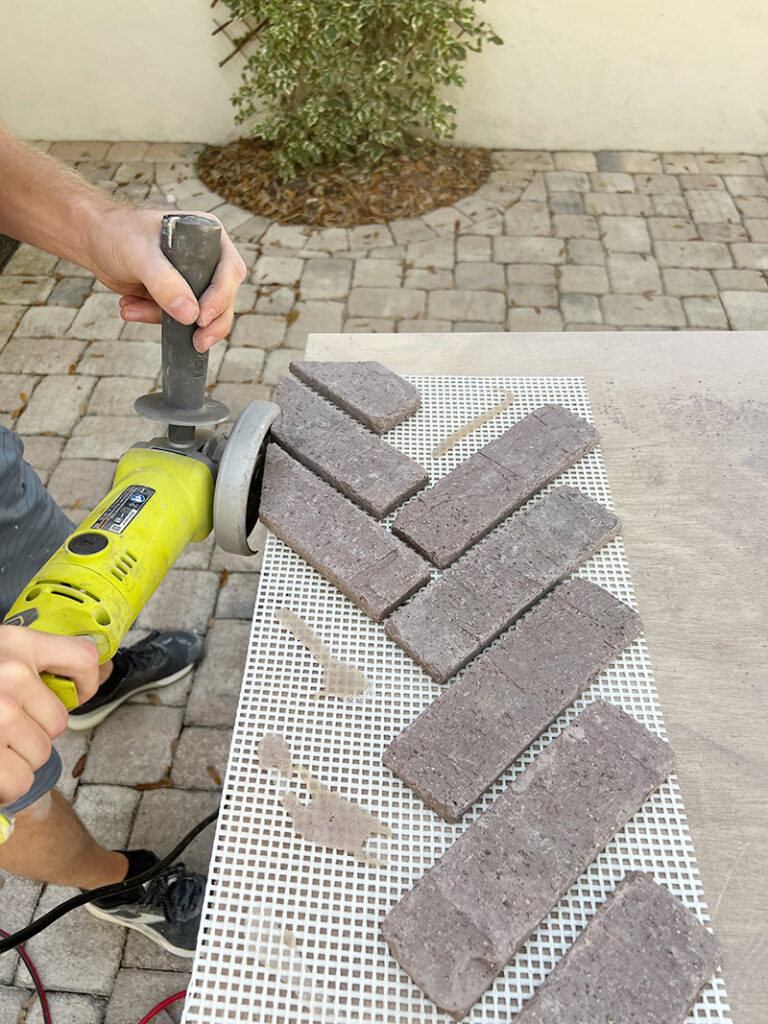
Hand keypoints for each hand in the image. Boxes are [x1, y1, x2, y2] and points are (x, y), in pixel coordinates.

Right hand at [0, 627, 98, 805]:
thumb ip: (27, 659)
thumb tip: (87, 672)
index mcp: (13, 643)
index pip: (84, 658)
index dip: (84, 684)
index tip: (72, 694)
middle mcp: (9, 675)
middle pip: (58, 721)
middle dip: (34, 732)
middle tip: (0, 729)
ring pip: (41, 755)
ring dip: (17, 759)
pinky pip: (19, 781)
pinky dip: (5, 785)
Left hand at [87, 207, 246, 352]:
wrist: (93, 240)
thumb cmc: (117, 233)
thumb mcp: (140, 255)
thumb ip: (165, 283)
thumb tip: (190, 315)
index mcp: (209, 236)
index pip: (230, 271)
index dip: (221, 297)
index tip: (202, 317)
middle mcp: (207, 258)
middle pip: (223, 298)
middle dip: (208, 323)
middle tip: (198, 342)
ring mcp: (193, 279)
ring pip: (201, 314)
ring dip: (171, 322)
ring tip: (133, 310)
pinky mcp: (177, 296)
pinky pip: (177, 318)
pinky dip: (152, 317)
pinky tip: (129, 306)